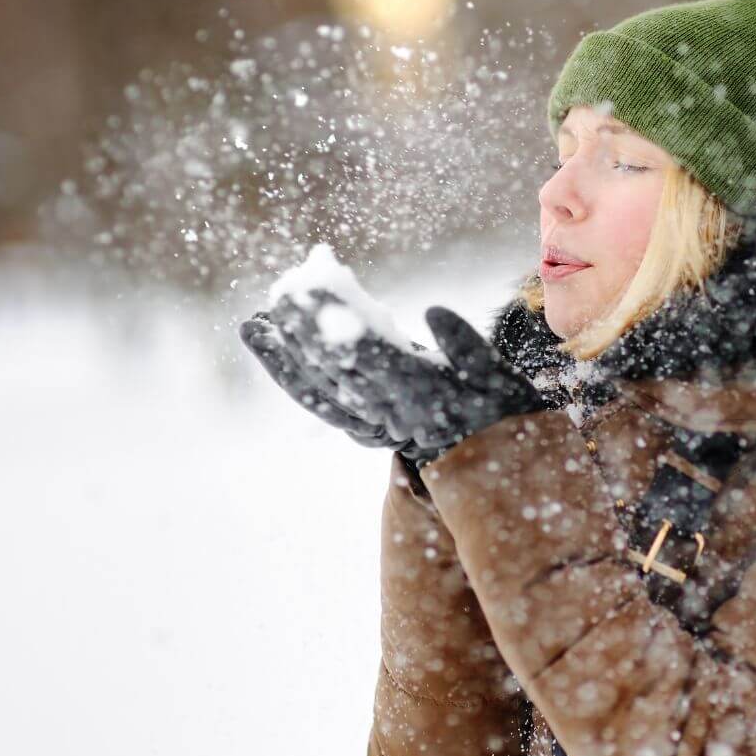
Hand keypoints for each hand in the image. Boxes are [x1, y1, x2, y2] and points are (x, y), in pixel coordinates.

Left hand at [265, 297, 547, 466]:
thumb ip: (469, 348)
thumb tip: (434, 312)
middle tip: (277, 292)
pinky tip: (275, 355)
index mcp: (422, 393)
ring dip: (284, 359)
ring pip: (319, 390)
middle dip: (303, 332)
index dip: (339, 321)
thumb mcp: (500, 379)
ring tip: (254, 325)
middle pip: (335, 369)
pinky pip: (320, 405)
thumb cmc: (500, 414)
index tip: (313, 288)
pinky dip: (293, 379)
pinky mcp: (363, 425)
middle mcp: (389, 411)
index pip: (369, 352)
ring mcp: (372, 422)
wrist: (490, 468)